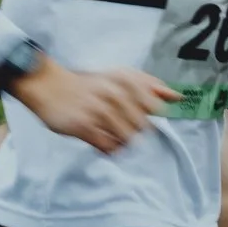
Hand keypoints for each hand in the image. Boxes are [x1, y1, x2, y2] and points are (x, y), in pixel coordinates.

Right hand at [11, 59, 179, 152]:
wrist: (50, 86)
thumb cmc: (89, 84)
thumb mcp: (120, 77)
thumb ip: (150, 85)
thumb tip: (178, 97)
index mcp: (126, 80)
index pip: (155, 109)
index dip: (149, 118)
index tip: (136, 117)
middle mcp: (115, 94)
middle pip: (143, 128)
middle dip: (134, 133)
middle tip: (118, 127)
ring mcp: (99, 111)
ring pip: (127, 140)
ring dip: (121, 143)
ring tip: (109, 134)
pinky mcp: (84, 126)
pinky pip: (108, 147)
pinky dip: (108, 149)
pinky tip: (100, 141)